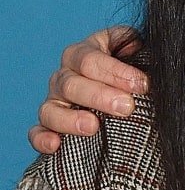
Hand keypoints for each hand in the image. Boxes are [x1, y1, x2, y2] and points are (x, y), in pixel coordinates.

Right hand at [30, 27, 148, 153]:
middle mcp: (64, 77)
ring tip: (92, 127)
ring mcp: (55, 102)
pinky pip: (38, 132)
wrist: (126, 94)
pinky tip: (55, 145)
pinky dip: (43, 138)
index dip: (116, 71)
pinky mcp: (50, 126)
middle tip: (126, 107)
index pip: (90, 59)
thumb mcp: (135, 52)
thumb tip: (135, 45)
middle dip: (99, 96)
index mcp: (82, 55)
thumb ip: (133, 44)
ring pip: (51, 109)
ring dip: (70, 119)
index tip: (141, 84)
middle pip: (71, 84)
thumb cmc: (132, 71)